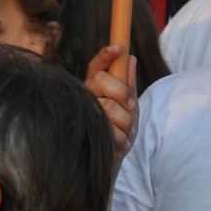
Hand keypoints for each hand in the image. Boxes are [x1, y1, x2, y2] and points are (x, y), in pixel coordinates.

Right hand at [84, 44, 139, 165]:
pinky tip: (119, 144)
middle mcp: (83, 97)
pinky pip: (106, 128)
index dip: (105, 55)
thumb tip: (130, 58)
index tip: (118, 47)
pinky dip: (120, 138)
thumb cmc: (119, 131)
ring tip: (125, 132)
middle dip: (123, 94)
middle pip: (101, 81)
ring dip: (125, 122)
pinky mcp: (79, 132)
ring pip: (107, 105)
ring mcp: (79, 114)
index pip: (96, 67)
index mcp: (94, 89)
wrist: (109, 162)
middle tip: (131, 108)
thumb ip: (128, 84)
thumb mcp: (129, 106)